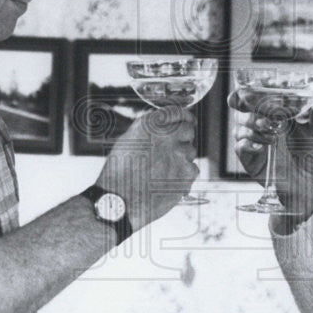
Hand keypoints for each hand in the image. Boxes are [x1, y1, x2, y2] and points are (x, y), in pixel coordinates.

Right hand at [96, 106, 198, 229]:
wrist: (121, 201)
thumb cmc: (119, 173)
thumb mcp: (128, 141)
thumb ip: (149, 129)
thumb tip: (165, 125)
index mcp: (151, 124)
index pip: (177, 112)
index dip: (185, 116)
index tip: (188, 120)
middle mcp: (167, 136)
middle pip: (188, 130)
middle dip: (184, 137)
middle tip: (174, 149)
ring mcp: (179, 154)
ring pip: (190, 151)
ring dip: (182, 157)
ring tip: (164, 170)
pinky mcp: (187, 173)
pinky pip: (192, 168)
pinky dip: (184, 174)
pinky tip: (168, 180)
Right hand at [229, 87, 312, 218]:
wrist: (311, 181)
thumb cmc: (312, 152)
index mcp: (273, 110)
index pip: (255, 93)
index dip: (252, 89)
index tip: (258, 88)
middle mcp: (259, 122)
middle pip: (241, 105)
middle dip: (245, 102)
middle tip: (254, 102)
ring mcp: (253, 139)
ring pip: (240, 125)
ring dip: (253, 125)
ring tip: (273, 134)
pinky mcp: (249, 157)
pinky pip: (240, 146)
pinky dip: (248, 143)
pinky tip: (261, 146)